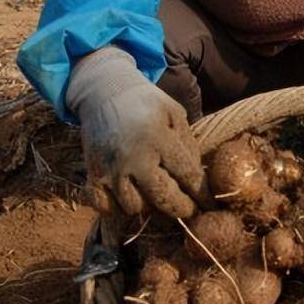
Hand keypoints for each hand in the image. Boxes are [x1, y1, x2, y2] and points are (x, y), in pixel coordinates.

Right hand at [66, 46, 204, 217]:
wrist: (104, 93)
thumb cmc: (145, 104)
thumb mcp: (174, 113)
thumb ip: (188, 144)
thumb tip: (198, 178)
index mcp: (158, 137)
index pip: (187, 176)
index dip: (202, 195)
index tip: (211, 206)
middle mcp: (134, 156)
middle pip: (163, 198)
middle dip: (182, 209)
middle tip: (190, 210)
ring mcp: (110, 168)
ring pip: (135, 208)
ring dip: (149, 206)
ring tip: (156, 194)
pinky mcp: (92, 175)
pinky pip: (106, 208)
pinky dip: (118, 207)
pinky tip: (129, 195)